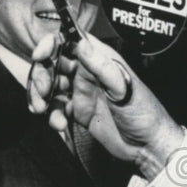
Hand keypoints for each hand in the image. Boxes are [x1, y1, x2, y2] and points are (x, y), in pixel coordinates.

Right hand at [28, 33, 183, 176]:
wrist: (147, 146)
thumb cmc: (143, 113)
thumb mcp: (122, 88)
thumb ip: (100, 66)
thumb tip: (80, 41)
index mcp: (100, 61)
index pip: (70, 41)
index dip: (51, 44)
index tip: (39, 55)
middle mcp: (89, 73)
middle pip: (53, 64)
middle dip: (41, 75)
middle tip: (43, 90)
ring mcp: (83, 92)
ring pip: (51, 86)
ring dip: (41, 96)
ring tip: (42, 110)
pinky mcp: (79, 111)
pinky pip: (57, 108)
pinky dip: (52, 115)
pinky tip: (59, 124)